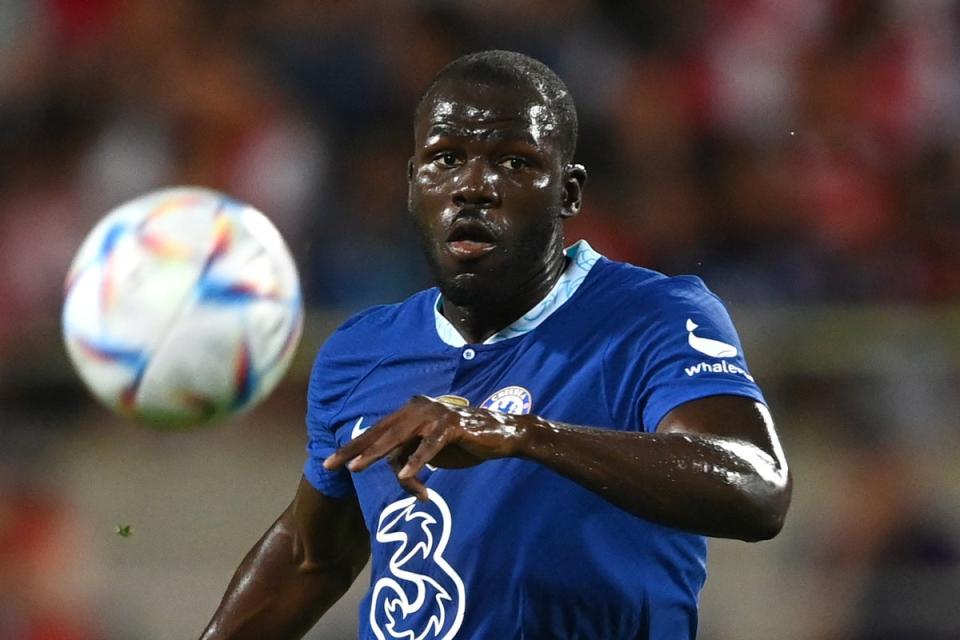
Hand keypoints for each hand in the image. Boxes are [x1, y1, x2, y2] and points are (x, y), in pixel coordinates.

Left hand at [323, 396, 528, 499]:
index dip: (354, 446)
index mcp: (411, 411)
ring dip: (377, 454)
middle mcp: (419, 407)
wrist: (501, 436)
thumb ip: (410, 453)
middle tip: (333, 465)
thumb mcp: (430, 451)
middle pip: (381, 432)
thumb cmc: (463, 443)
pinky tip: (406, 475)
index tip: (330, 461)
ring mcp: (436, 414)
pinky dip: (419, 461)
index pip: (377, 430)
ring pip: (400, 438)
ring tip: (358, 468)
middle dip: (355, 450)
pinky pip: (431, 446)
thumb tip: (393, 468)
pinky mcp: (453, 425)